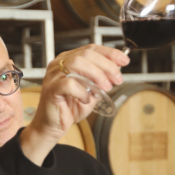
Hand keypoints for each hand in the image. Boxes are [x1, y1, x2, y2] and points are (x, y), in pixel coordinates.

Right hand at [20, 45, 127, 163]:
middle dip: (107, 65)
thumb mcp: (92, 90)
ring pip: (77, 63)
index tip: (124, 61)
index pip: (91, 48)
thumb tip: (117, 69)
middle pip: (86, 54)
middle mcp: (59, 64)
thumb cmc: (70, 107)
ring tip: (106, 88)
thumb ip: (102, 79)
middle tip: (117, 79)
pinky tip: (87, 99)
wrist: (53, 126)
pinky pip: (69, 83)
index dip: (110, 53)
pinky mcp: (51, 89)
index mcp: (69, 59)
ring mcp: (53, 75)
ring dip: (97, 75)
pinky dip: (82, 91)